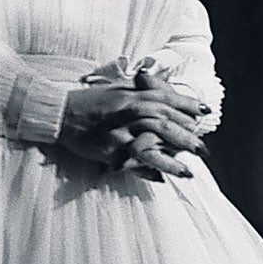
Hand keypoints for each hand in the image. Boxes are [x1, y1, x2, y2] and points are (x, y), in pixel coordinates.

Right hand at [60, 69, 207, 172]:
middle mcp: (126, 113)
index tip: (204, 112)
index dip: (187, 105)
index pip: (165, 99)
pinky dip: (147, 172)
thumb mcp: (115, 88)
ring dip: (172, 161)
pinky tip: (161, 178)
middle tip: (203, 149)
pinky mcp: (108, 152)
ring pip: (152, 147)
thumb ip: (139, 87)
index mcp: (129, 95)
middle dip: (187, 137)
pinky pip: (132, 164)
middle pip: (164, 123)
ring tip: (188, 172)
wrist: (58, 113)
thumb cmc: (89, 101)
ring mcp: (117, 134)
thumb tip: (162, 84)